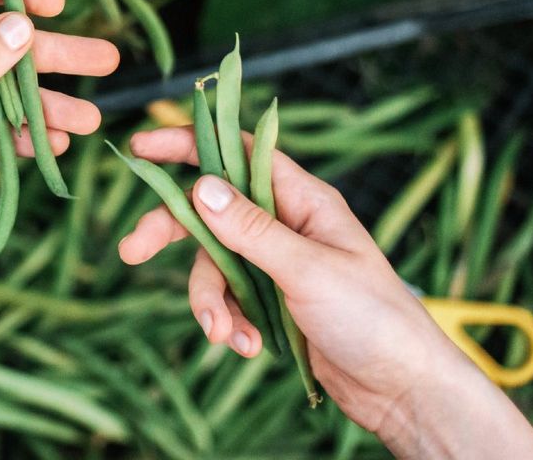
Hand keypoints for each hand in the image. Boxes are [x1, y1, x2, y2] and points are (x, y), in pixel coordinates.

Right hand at [119, 128, 532, 458]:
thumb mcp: (307, 269)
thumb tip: (200, 186)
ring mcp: (278, 263)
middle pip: (211, 211)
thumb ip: (251, 229)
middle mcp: (287, 224)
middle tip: (131, 251)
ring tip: (225, 335)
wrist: (401, 388)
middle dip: (172, 234)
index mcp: (304, 200)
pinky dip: (231, 323)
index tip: (142, 146)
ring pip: (215, 265)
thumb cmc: (373, 318)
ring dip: (211, 302)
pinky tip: (249, 348)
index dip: (189, 144)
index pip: (238, 152)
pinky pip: (231, 300)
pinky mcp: (274, 301)